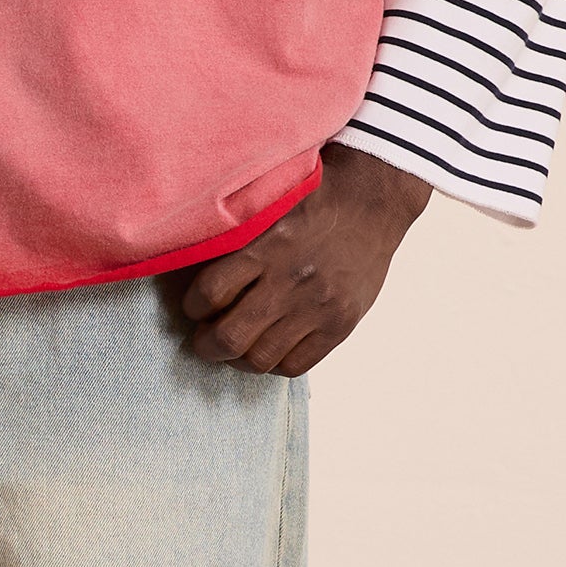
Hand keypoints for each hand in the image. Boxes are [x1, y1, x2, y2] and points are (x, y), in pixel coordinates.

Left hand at [174, 146, 430, 373]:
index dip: (193, 307)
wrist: (372, 202)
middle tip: (206, 338)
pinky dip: (275, 363)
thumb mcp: (271, 208)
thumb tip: (195, 272)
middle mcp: (291, 281)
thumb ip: (237, 241)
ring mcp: (318, 308)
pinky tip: (270, 347)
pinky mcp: (340, 325)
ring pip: (260, 359)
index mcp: (268, 247)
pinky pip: (295, 366)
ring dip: (239, 358)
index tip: (195, 306)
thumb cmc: (314, 200)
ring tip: (238, 345)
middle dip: (207, 344)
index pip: (210, 293)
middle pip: (230, 337)